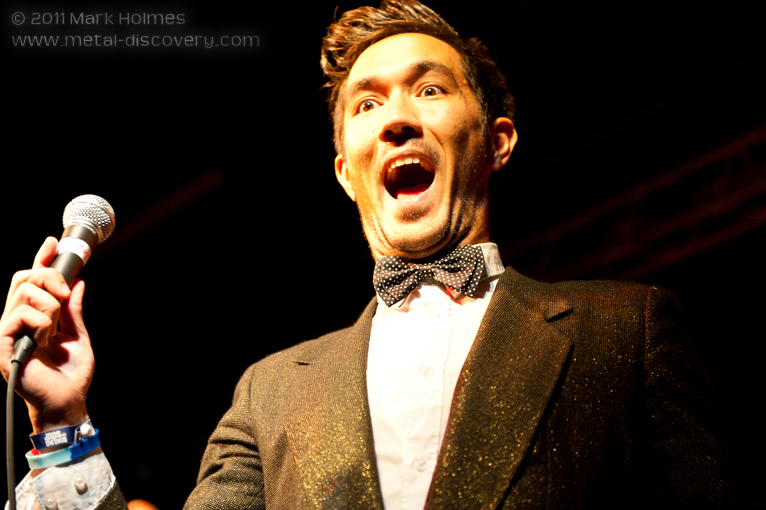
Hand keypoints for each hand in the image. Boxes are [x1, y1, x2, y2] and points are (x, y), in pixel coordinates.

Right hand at [0, 237, 93, 432]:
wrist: (68, 401)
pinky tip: (45, 338)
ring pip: (23, 294)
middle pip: (23, 279)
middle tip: (65, 291)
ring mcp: (10, 333)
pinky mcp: (5, 345)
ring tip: (55, 327)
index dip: (41, 259)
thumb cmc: (72, 374)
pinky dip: (40, 321)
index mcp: (35, 317)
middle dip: (47, 275)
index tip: (52, 241)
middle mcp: (18, 321)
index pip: (33, 282)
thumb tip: (79, 283)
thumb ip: (74, 310)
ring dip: (49, 305)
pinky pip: (17, 315)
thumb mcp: (78, 334)